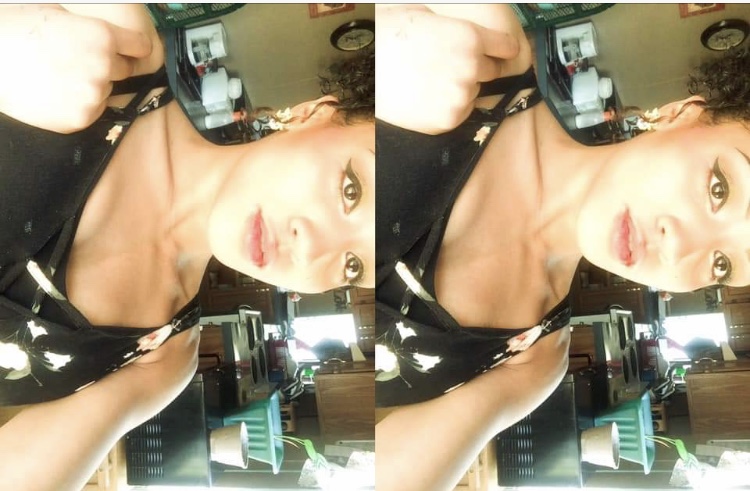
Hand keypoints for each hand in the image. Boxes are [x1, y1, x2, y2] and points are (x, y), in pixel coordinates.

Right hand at [0, 5, 153, 132]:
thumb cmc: (17, 30)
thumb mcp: (56, 13)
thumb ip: (88, 25)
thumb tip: (101, 29)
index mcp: (102, 36)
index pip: (141, 46)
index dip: (132, 47)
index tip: (127, 50)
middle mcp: (104, 66)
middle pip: (125, 69)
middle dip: (109, 65)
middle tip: (80, 62)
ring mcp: (93, 95)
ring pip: (107, 90)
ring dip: (93, 85)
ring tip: (63, 77)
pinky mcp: (81, 118)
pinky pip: (93, 110)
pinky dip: (81, 104)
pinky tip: (57, 94)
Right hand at [375, 4, 530, 134]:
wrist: (361, 71)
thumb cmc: (388, 38)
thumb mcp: (425, 17)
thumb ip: (455, 26)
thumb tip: (464, 28)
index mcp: (470, 37)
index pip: (506, 47)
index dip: (500, 48)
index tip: (495, 52)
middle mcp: (470, 68)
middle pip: (492, 71)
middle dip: (477, 68)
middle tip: (450, 67)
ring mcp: (460, 97)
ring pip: (474, 92)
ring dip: (461, 88)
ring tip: (432, 82)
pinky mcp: (448, 121)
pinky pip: (460, 113)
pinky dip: (448, 107)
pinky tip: (426, 98)